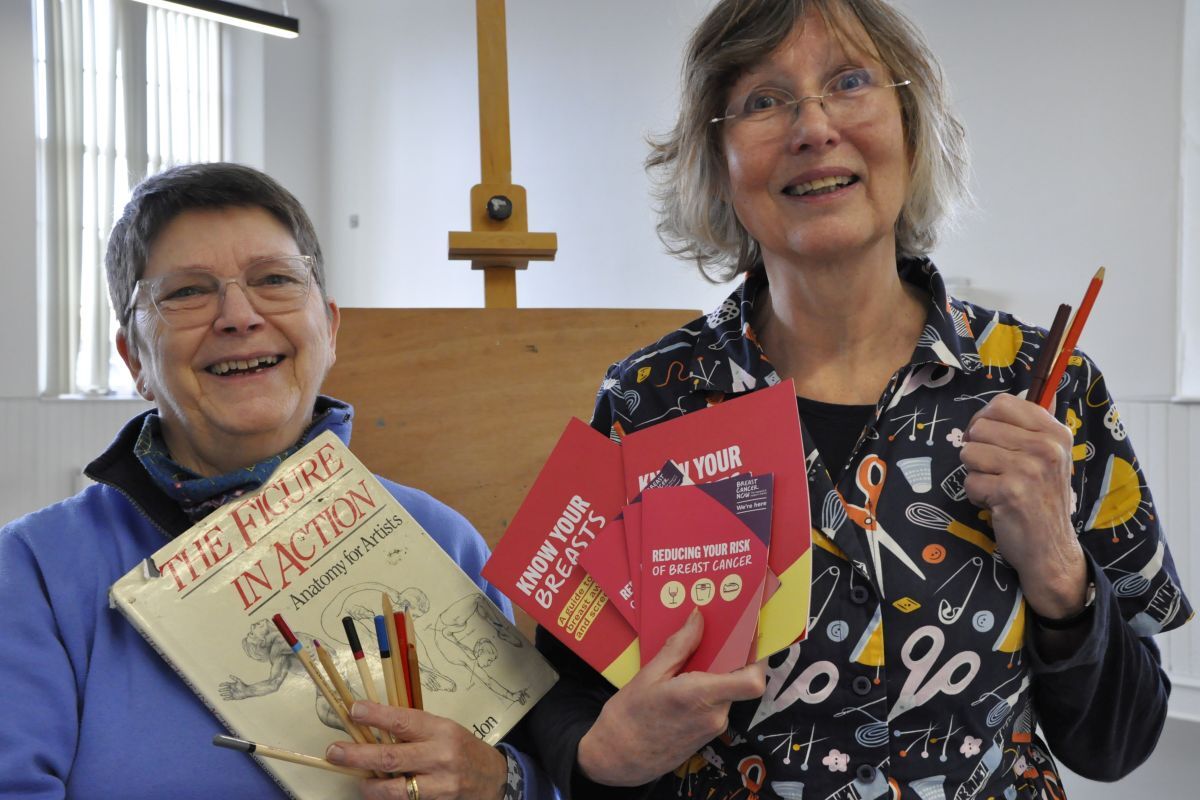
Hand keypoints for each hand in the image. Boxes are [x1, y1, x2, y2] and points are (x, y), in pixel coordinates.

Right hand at [218, 675, 248, 699]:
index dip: (223, 685)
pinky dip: (226, 698)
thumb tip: (229, 675)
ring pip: (226, 694)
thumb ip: (234, 678)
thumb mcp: (238, 681)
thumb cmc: (243, 685)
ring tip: (221, 694)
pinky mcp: (234, 697)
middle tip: (219, 690)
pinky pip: (229, 698)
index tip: (219, 685)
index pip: (226, 684)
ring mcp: (233, 693)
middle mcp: (232, 689)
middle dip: (222, 690)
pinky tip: (223, 699)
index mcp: (233, 685)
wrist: (247, 691)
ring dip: (223, 694)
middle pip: (226, 689)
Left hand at [325, 702, 507, 799]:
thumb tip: (374, 725)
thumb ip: (415, 729)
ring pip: (395, 788)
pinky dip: (387, 797)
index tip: (354, 710)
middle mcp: (440, 756)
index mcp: (441, 730)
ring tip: (357, 780)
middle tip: (335, 752)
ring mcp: (439, 784)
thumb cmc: (464, 749)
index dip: (376, 715)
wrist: (494, 779)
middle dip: (358, 755)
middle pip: (392, 756)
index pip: (404, 720)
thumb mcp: (444, 729)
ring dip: (369, 785)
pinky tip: (378, 791)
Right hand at [576, 610, 766, 786]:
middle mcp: (716, 715)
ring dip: (714, 676)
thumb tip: (699, 617)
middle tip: (707, 639)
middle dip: (727, 660)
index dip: (756, 660)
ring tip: (686, 663)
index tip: (745, 638)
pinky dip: (706, 692)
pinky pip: (716, 705)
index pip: (752, 683)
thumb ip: (680, 646)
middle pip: (739, 681)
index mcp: (702, 697)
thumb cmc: (629, 715)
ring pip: (726, 693)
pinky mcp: (707, 736)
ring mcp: (713, 729)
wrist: (617, 758)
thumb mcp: (650, 674)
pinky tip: (681, 686)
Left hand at [960, 393, 1087, 617]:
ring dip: (975, 474)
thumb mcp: (1049, 457)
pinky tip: (996, 504)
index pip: (1001, 403)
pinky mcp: (1011, 492)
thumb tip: (1019, 395)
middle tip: (995, 470)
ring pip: (969, 453)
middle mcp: (1046, 447)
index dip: (983, 419)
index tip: (988, 438)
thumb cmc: (1042, 499)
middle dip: (976, 450)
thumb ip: (1032, 427)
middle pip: (979, 428)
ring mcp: (1029, 469)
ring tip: (998, 488)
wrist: (1051, 549)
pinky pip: (970, 482)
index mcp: (1055, 432)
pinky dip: (976, 496)